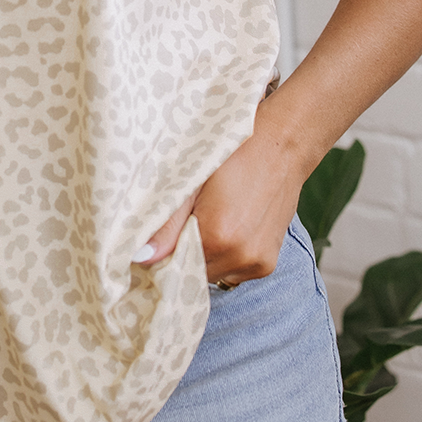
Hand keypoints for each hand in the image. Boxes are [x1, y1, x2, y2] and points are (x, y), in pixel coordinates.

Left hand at [134, 109, 308, 286]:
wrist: (281, 147)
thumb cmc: (232, 157)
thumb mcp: (192, 182)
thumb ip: (165, 225)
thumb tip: (141, 258)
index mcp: (217, 236)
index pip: (171, 266)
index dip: (160, 254)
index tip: (157, 237)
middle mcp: (240, 256)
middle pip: (192, 273)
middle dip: (181, 255)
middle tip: (182, 224)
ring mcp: (257, 263)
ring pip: (212, 274)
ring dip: (204, 257)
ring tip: (208, 222)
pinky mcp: (267, 264)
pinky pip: (232, 272)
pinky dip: (224, 257)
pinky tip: (226, 229)